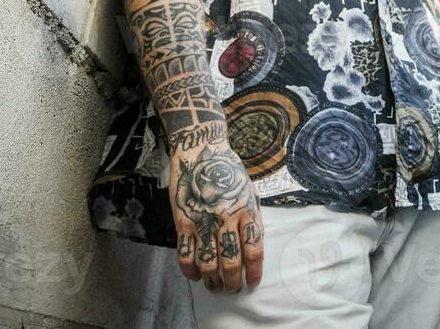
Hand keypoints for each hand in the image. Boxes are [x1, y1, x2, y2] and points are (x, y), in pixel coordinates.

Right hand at [168, 144, 264, 292]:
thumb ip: (252, 216)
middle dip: (233, 281)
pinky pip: (186, 255)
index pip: (255, 250)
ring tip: (215, 286)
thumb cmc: (228, 172)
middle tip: (233, 288)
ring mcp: (203, 222)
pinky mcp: (184, 222)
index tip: (253, 282)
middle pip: (232, 262)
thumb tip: (255, 243)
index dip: (254, 272)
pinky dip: (190, 270)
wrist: (200, 152)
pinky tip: (196, 275)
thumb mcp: (249, 190)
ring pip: (209, 262)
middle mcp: (226, 219)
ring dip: (213, 280)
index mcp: (247, 211)